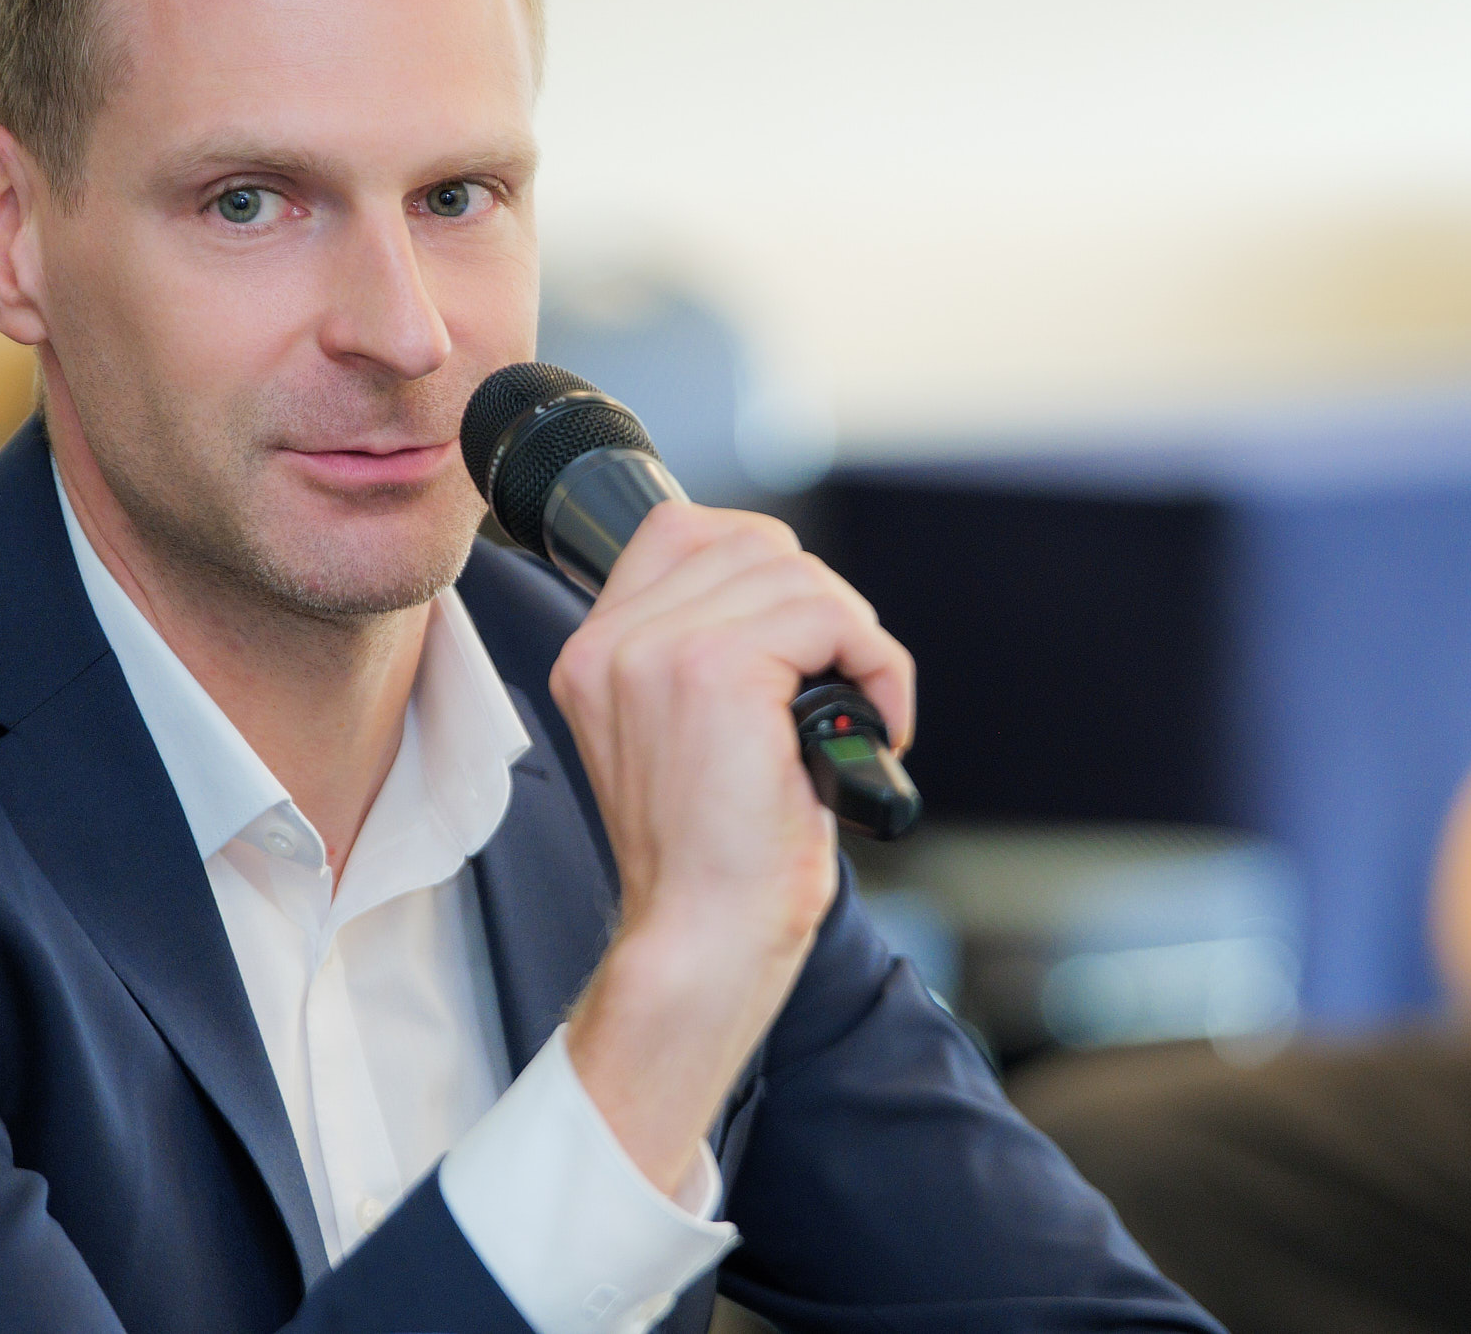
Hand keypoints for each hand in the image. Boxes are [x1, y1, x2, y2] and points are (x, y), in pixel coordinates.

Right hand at [551, 502, 913, 1196]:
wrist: (702, 940)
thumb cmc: (711, 862)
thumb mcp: (679, 739)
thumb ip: (697, 654)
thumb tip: (790, 593)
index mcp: (592, 654)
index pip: (677, 529)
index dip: (759, 563)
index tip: (799, 635)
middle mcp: (612, 643)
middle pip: (752, 542)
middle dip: (820, 605)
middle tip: (843, 686)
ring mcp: (658, 650)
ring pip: (798, 574)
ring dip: (856, 637)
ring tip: (860, 712)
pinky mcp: (717, 669)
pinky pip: (831, 617)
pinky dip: (878, 665)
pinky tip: (878, 724)